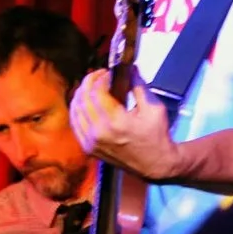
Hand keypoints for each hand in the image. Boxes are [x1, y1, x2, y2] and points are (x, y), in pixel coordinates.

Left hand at [68, 67, 177, 181]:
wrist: (156, 165)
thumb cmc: (157, 137)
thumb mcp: (154, 108)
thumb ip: (139, 86)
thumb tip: (130, 69)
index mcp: (116, 123)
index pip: (97, 93)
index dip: (99, 79)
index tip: (107, 73)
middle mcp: (100, 133)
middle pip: (83, 99)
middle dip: (88, 83)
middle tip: (97, 76)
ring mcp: (91, 142)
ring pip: (75, 111)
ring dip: (80, 95)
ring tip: (90, 87)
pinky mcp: (88, 148)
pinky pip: (75, 125)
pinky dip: (77, 111)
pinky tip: (84, 103)